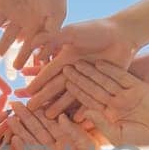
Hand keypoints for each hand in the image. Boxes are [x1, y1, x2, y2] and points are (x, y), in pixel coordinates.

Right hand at [7, 108, 102, 149]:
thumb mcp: (87, 145)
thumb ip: (74, 130)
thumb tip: (60, 115)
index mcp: (66, 139)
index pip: (50, 122)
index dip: (39, 112)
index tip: (29, 100)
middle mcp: (54, 148)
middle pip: (37, 130)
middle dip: (25, 118)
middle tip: (13, 104)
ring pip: (30, 142)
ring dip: (20, 131)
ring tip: (9, 119)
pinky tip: (13, 139)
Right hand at [16, 16, 140, 107]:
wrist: (123, 34)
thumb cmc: (96, 30)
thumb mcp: (72, 32)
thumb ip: (53, 38)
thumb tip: (33, 47)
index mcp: (66, 58)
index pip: (48, 73)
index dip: (37, 82)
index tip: (25, 93)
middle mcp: (75, 70)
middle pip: (56, 87)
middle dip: (44, 98)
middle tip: (31, 109)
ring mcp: (88, 79)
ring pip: (71, 95)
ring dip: (60, 106)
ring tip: (50, 117)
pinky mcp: (102, 85)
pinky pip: (91, 99)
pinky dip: (84, 108)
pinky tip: (76, 120)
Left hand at [59, 61, 148, 148]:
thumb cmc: (143, 142)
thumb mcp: (117, 136)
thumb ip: (100, 124)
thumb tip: (84, 112)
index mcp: (107, 116)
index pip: (87, 103)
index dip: (74, 94)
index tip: (60, 87)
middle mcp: (114, 103)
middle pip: (92, 88)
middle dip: (78, 79)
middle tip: (63, 69)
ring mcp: (125, 94)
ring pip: (104, 80)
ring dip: (90, 72)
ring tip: (77, 63)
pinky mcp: (137, 87)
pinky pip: (121, 76)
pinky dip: (110, 70)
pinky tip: (98, 63)